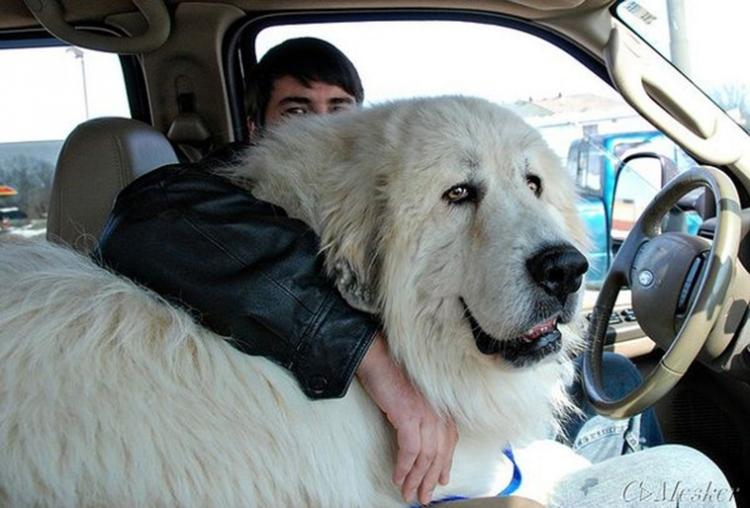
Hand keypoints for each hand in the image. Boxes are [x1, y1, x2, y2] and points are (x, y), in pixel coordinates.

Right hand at [357, 332, 457, 504]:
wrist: (377, 356)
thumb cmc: (392, 374)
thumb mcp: (414, 398)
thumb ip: (421, 416)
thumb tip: (418, 439)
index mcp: (441, 407)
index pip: (449, 443)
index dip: (445, 465)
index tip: (442, 481)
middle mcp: (438, 411)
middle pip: (438, 454)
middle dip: (430, 479)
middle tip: (423, 497)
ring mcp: (425, 414)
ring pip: (425, 457)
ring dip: (416, 479)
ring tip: (408, 494)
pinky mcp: (409, 416)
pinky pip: (409, 451)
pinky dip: (404, 468)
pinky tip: (398, 478)